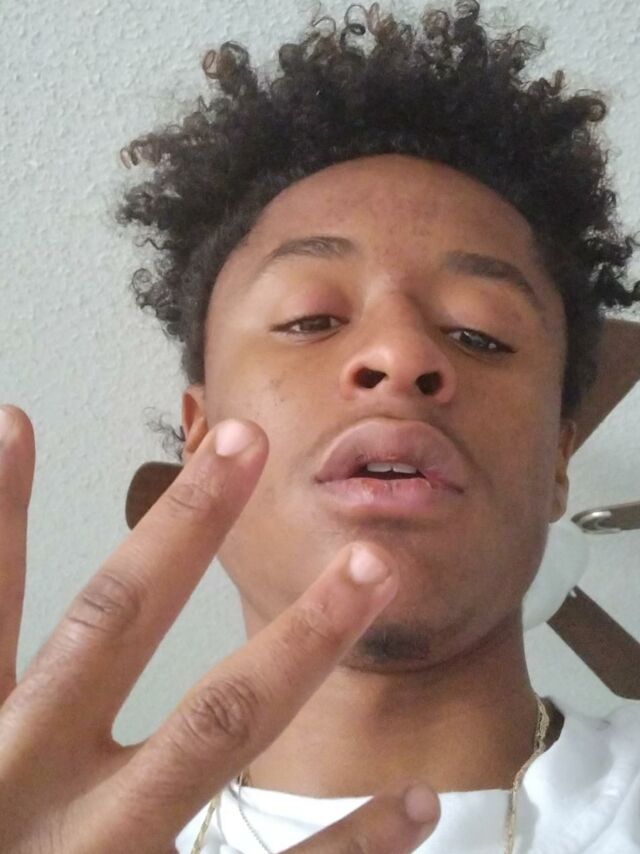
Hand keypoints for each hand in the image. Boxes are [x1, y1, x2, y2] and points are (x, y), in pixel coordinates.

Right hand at [0, 404, 439, 853]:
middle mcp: (34, 794)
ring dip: (301, 639)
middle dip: (180, 528)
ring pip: (215, 728)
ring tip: (371, 568)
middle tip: (244, 441)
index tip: (16, 422)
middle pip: (112, 627)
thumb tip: (1, 635)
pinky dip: (348, 845)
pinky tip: (417, 804)